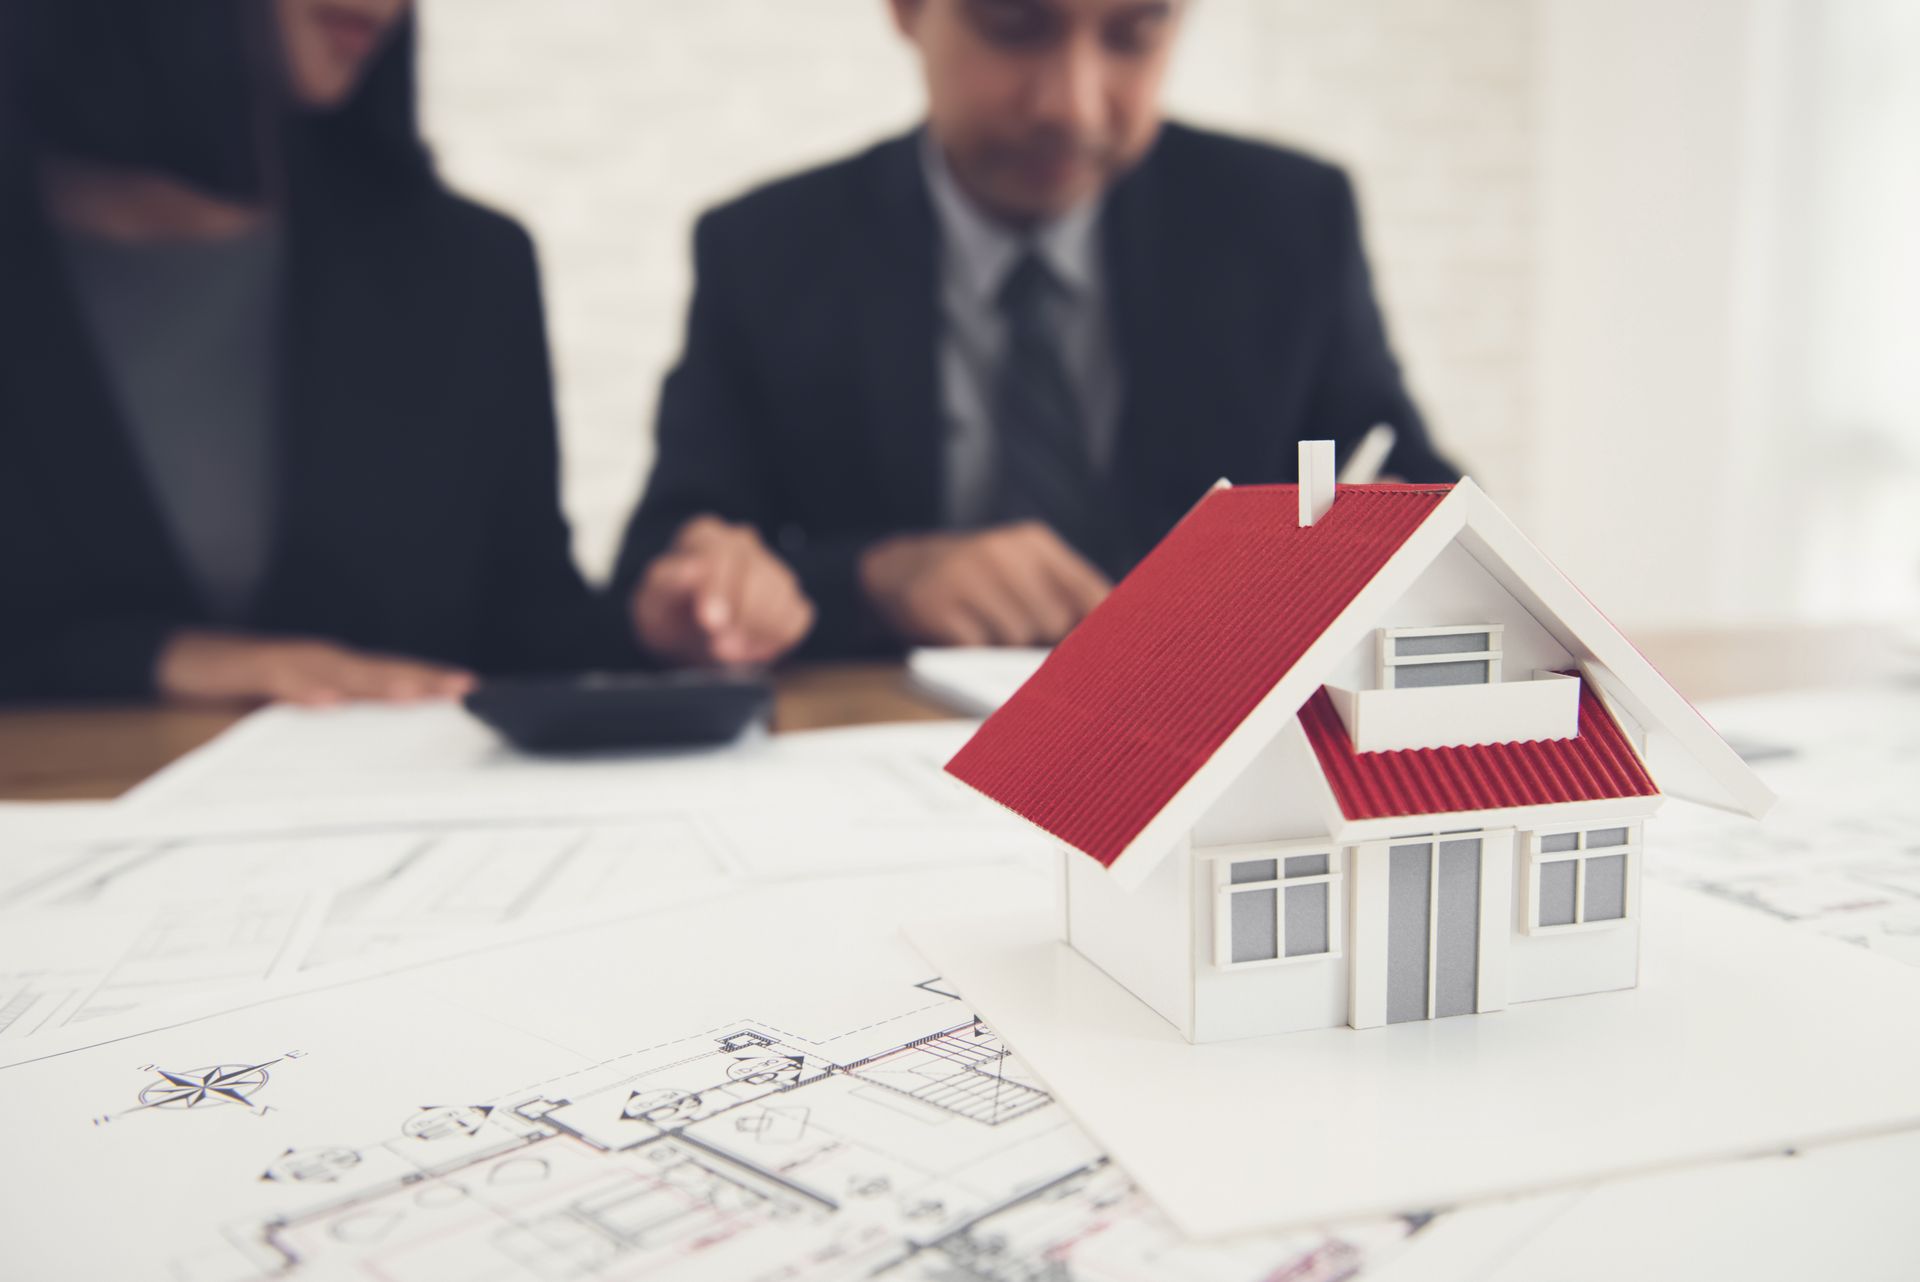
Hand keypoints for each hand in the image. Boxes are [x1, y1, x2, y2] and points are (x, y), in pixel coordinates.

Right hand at [155, 630, 476, 705]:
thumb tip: (374, 752)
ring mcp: (288, 661)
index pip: (393, 679)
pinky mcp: (249, 666)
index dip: (432, 684)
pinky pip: (280, 678)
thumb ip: (333, 727)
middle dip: (423, 679)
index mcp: (336, 675)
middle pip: (380, 671)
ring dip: (378, 683)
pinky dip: (305, 688)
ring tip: (414, 695)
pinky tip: (327, 700)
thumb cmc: (245, 687)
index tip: (474, 694)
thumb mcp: (295, 710)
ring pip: (341, 671)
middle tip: (464, 690)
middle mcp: (320, 663)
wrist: (178, 658)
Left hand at [630, 515, 814, 665]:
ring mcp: (772, 569)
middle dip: (742, 616)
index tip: (711, 622)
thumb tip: (693, 567)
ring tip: (728, 652)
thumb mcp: (651, 603)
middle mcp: (743, 544)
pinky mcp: (792, 600)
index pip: (722, 554)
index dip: (719, 590)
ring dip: (758, 630)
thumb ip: (667, 582)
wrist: (686, 639)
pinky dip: (777, 638)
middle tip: (720, 649)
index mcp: (705, 536)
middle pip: (758, 574)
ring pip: (782, 594)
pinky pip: (797, 616)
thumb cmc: (668, 616)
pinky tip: (749, 649)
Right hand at [859, 521, 1110, 645]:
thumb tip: (1108, 645)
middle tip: (1015, 629)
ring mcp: (967, 574)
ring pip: (1016, 638)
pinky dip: (972, 652)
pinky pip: (977, 649)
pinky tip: (959, 631)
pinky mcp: (937, 603)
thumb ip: (1065, 598)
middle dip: (1040, 639)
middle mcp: (1003, 551)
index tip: (1110, 657)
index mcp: (1034, 542)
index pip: (1089, 591)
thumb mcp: (1022, 570)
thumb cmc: (974, 579)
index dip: (1101, 630)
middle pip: (1053, 622)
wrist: (894, 569)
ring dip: (1003, 647)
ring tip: (983, 626)